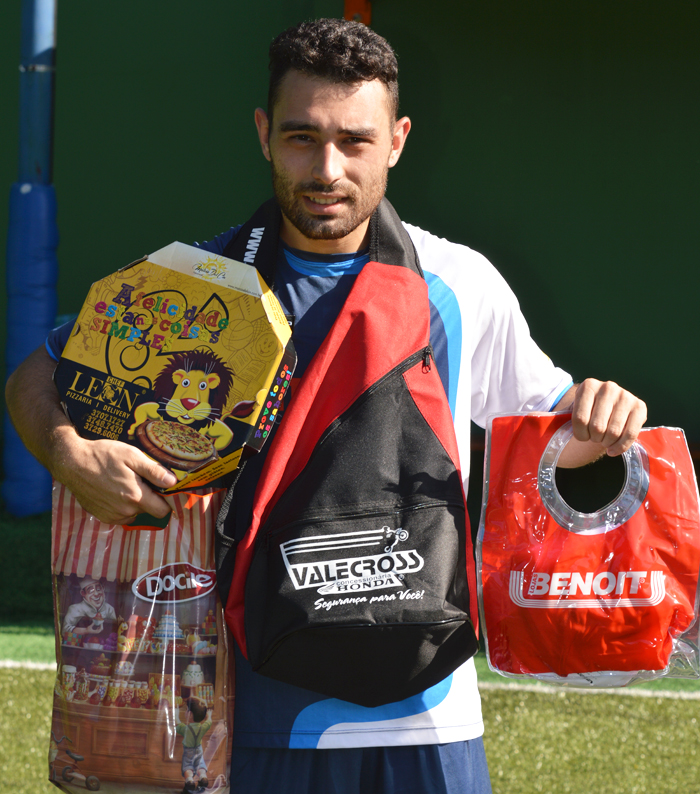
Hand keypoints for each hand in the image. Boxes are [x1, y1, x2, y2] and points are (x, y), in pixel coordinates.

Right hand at [54, 430, 176, 524]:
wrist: (72, 462)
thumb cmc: (103, 456)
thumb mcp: (132, 456)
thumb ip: (154, 471)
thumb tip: (173, 482)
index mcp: (136, 497)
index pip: (162, 511)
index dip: (166, 501)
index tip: (163, 489)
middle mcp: (125, 511)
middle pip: (148, 512)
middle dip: (150, 499)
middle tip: (141, 481)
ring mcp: (111, 516)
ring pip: (134, 514)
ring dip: (134, 503)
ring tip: (125, 483)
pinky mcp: (101, 516)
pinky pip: (119, 515)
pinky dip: (121, 506)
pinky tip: (114, 490)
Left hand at [563, 379, 646, 456]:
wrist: (608, 408)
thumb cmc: (587, 412)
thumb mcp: (573, 411)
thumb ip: (561, 420)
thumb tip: (542, 436)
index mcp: (588, 386)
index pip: (580, 419)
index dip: (579, 433)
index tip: (581, 436)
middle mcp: (608, 387)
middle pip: (597, 427)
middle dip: (593, 438)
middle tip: (594, 437)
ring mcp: (626, 396)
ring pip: (613, 432)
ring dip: (605, 442)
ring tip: (603, 440)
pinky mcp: (640, 407)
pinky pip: (630, 434)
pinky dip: (620, 447)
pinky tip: (612, 450)